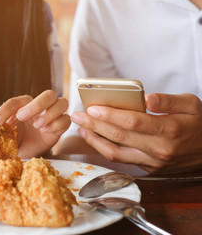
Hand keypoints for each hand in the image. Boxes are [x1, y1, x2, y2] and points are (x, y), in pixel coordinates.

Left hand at [0, 90, 70, 157]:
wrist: (26, 154)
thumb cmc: (15, 141)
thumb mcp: (4, 135)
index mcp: (24, 105)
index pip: (16, 102)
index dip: (5, 110)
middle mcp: (40, 106)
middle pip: (48, 95)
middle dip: (36, 105)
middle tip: (22, 116)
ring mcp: (53, 115)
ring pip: (61, 102)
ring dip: (49, 113)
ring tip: (37, 125)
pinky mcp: (61, 127)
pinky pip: (66, 120)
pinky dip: (57, 124)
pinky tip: (46, 131)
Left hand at [71, 93, 201, 173]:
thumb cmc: (198, 124)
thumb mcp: (192, 104)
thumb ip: (169, 100)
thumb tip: (147, 98)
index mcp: (170, 130)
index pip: (134, 122)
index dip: (111, 115)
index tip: (93, 108)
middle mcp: (159, 149)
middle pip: (119, 137)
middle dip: (95, 125)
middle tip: (78, 115)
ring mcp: (152, 162)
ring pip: (115, 154)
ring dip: (94, 140)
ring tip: (81, 127)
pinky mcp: (147, 168)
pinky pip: (120, 160)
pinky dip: (104, 149)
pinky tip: (94, 138)